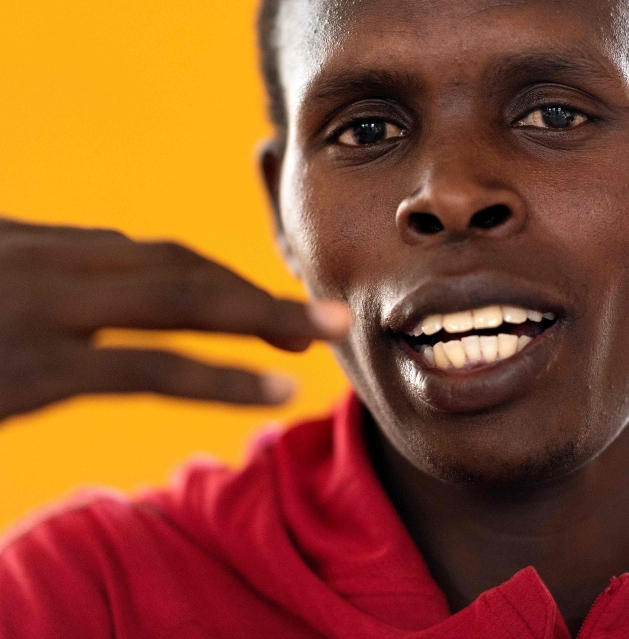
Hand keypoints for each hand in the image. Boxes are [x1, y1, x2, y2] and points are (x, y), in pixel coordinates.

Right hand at [0, 217, 349, 421]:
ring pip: (182, 300)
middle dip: (257, 291)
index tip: (263, 306)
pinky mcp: (38, 368)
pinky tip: (279, 391)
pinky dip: (225, 378)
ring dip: (267, 311)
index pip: (149, 257)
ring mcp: (45, 311)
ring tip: (330, 332)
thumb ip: (39, 281)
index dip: (222, 279)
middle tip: (325, 318)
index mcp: (37, 249)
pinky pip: (150, 368)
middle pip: (179, 267)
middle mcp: (49, 266)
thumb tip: (102, 279)